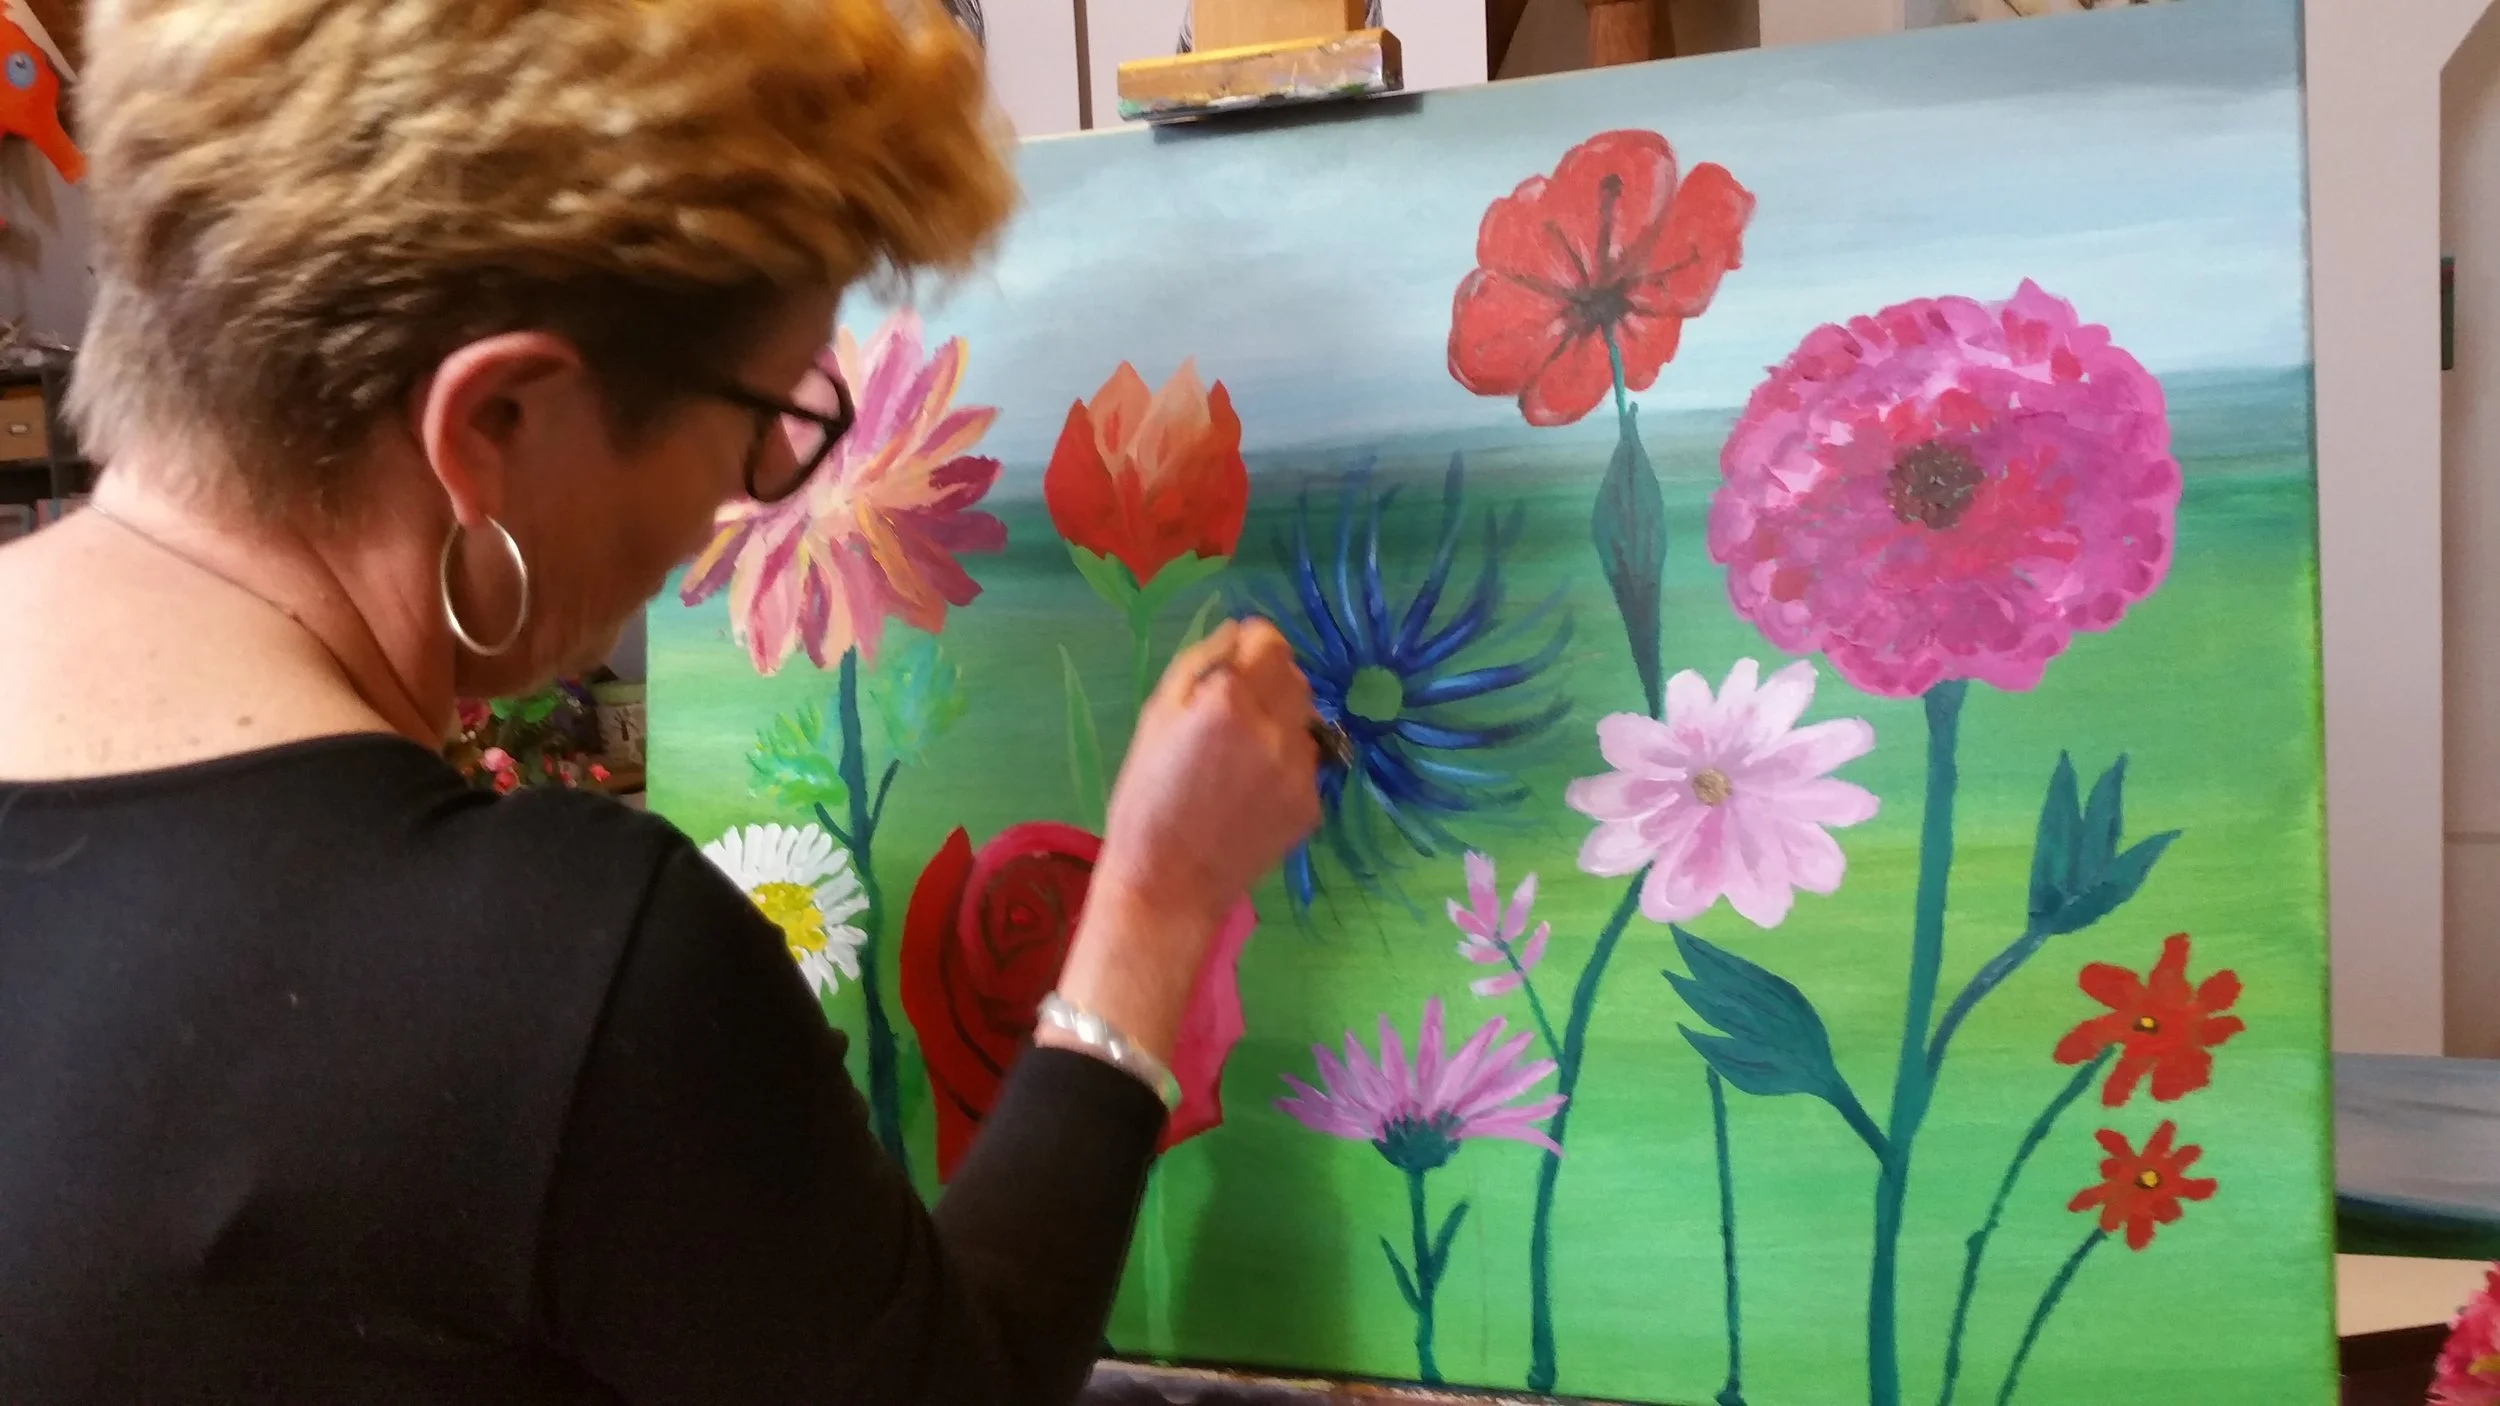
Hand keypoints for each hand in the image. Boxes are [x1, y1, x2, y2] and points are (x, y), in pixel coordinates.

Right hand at [1050, 619, 1322, 1065]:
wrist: (1168, 885)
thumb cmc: (1146, 798)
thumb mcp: (1154, 718)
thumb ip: (1199, 663)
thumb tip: (1237, 633)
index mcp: (1228, 702)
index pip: (1269, 641)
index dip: (1251, 644)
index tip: (1235, 662)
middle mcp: (1274, 730)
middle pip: (1294, 674)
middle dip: (1268, 680)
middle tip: (1233, 711)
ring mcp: (1300, 771)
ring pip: (1305, 719)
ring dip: (1280, 721)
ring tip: (1239, 756)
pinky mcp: (1312, 805)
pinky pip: (1306, 763)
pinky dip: (1285, 765)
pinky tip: (1250, 792)